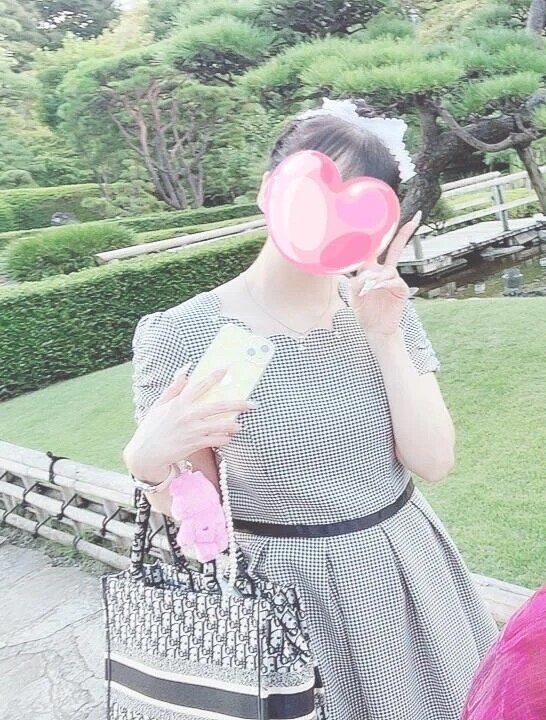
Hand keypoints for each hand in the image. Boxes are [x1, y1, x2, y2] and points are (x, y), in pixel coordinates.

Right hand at [128, 365, 254, 474]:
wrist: (146, 454)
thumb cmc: (151, 428)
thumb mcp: (159, 405)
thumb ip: (173, 389)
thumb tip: (184, 371)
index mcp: (179, 403)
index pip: (200, 386)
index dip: (214, 376)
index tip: (226, 369)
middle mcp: (188, 415)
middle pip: (219, 406)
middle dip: (238, 404)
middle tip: (251, 404)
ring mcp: (193, 431)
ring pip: (221, 426)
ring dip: (233, 425)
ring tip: (239, 425)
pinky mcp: (195, 444)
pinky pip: (216, 441)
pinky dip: (224, 439)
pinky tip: (227, 438)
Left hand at [348, 211, 420, 336]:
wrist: (375, 328)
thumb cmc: (364, 310)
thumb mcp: (354, 295)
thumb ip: (356, 283)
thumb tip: (366, 276)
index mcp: (371, 269)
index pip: (374, 250)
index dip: (377, 237)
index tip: (381, 220)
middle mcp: (384, 271)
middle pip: (395, 249)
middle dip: (404, 234)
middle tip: (414, 221)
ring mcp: (394, 280)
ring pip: (389, 269)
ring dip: (378, 276)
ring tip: (369, 286)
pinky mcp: (401, 290)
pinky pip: (394, 281)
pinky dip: (385, 283)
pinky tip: (378, 286)